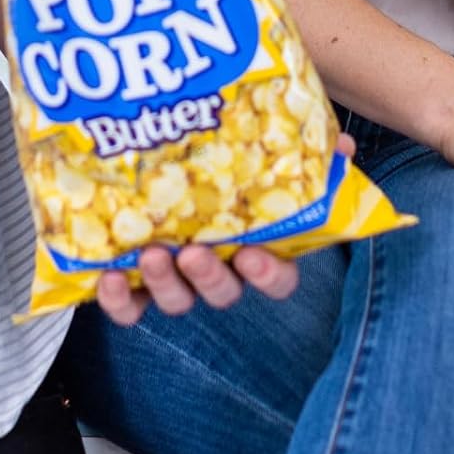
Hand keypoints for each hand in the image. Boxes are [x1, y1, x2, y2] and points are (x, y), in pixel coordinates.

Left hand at [94, 134, 354, 323]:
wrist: (155, 157)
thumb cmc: (224, 161)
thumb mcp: (263, 150)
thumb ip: (305, 151)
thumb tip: (344, 147)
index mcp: (255, 246)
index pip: (277, 278)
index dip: (268, 273)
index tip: (251, 253)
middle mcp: (219, 268)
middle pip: (224, 292)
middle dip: (211, 278)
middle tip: (194, 253)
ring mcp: (177, 277)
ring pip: (177, 300)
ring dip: (164, 284)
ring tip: (150, 255)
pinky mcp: (135, 280)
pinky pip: (130, 306)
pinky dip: (120, 300)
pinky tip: (109, 276)